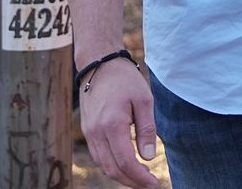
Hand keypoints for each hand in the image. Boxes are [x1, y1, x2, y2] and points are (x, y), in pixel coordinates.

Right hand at [80, 59, 160, 187]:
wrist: (99, 64)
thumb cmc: (124, 80)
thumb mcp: (144, 100)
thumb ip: (147, 130)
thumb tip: (149, 157)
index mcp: (112, 125)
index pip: (125, 162)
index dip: (140, 178)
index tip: (155, 183)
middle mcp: (96, 133)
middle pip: (112, 169)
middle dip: (131, 182)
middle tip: (149, 185)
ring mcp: (89, 133)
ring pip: (103, 165)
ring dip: (121, 176)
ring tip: (140, 179)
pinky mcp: (87, 131)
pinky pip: (98, 156)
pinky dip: (111, 165)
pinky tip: (125, 165)